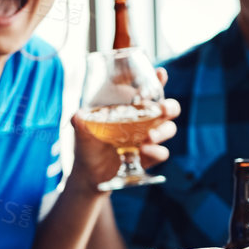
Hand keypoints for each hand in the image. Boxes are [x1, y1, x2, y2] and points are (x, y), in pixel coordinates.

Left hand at [68, 67, 180, 191]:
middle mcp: (143, 120)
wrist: (90, 174)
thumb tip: (78, 115)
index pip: (148, 90)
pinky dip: (156, 151)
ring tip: (149, 137)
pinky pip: (161, 153)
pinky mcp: (149, 156)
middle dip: (170, 107)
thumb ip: (80, 121)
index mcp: (130, 108)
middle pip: (168, 108)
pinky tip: (143, 151)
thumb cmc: (87, 145)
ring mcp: (148, 138)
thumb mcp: (82, 130)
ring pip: (168, 129)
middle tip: (163, 109)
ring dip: (163, 131)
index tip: (160, 73)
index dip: (158, 80)